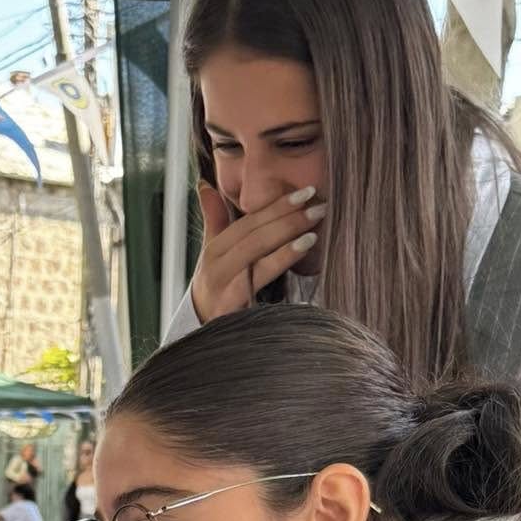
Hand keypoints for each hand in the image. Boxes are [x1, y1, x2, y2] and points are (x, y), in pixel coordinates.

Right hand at [190, 184, 325, 323]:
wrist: (202, 334)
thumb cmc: (216, 289)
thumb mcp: (213, 255)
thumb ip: (214, 220)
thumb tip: (206, 186)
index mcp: (214, 250)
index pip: (248, 223)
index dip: (276, 206)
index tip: (305, 192)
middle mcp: (216, 267)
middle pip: (253, 237)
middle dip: (287, 219)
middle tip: (319, 205)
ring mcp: (222, 289)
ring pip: (255, 257)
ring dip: (285, 240)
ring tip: (313, 228)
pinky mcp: (230, 309)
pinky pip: (257, 282)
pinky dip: (279, 262)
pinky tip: (300, 251)